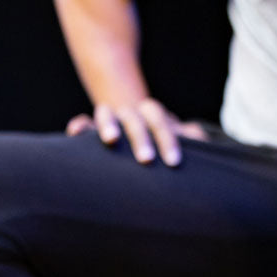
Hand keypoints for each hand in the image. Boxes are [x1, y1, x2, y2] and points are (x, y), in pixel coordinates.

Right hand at [65, 99, 207, 166]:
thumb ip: (190, 138)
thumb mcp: (176, 140)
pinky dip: (80, 126)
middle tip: (147, 160)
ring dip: (109, 124)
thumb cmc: (160, 144)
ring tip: (111, 140)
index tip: (174, 162)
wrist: (136, 134)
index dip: (167, 139)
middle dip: (141, 137)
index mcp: (151, 117)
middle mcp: (130, 115)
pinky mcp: (91, 130)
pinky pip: (83, 123)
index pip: (159, 120)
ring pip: (106, 113)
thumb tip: (201, 139)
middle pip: (135, 118)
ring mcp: (110, 120)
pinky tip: (75, 134)